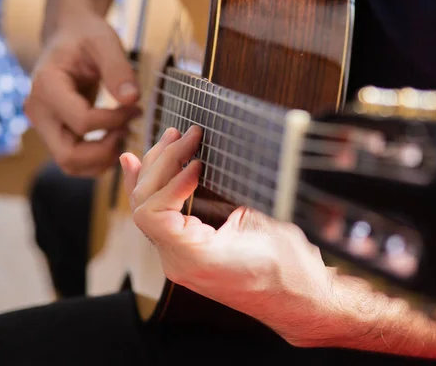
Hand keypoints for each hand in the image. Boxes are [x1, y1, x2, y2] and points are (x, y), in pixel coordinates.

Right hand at [24, 13, 141, 175]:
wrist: (70, 36)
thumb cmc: (87, 36)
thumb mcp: (105, 42)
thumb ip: (119, 68)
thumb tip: (132, 99)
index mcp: (46, 86)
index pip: (82, 122)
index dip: (115, 120)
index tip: (135, 108)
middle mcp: (38, 111)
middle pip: (69, 155)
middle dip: (106, 149)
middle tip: (128, 129)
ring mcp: (43, 125)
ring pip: (70, 164)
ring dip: (103, 158)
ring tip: (123, 133)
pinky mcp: (54, 133)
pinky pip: (74, 161)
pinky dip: (97, 159)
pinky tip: (115, 137)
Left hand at [120, 126, 336, 342]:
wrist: (299, 301)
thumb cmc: (291, 269)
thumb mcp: (265, 224)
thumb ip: (232, 191)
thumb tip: (217, 154)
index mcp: (196, 259)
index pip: (154, 215)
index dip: (170, 181)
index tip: (198, 161)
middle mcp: (178, 262)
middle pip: (145, 205)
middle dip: (164, 162)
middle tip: (190, 134)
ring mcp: (179, 258)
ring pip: (145, 209)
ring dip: (156, 169)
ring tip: (171, 137)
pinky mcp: (186, 251)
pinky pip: (156, 218)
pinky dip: (151, 187)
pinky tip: (136, 164)